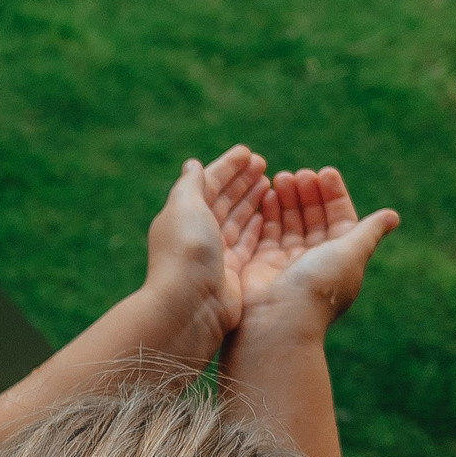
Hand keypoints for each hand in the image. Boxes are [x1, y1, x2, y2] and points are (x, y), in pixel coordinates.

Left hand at [144, 144, 270, 354]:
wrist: (191, 304)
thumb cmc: (188, 250)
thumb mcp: (186, 207)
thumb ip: (191, 184)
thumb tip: (193, 164)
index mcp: (183, 215)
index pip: (207, 184)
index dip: (227, 167)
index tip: (249, 153)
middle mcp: (197, 234)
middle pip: (223, 200)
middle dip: (242, 180)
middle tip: (264, 163)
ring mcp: (216, 253)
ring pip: (237, 219)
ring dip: (252, 199)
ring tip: (271, 181)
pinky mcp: (233, 270)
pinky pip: (249, 241)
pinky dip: (259, 224)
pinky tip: (272, 211)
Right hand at [234, 167, 399, 336]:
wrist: (279, 318)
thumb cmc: (320, 284)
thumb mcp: (352, 253)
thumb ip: (369, 231)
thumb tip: (393, 216)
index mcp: (341, 255)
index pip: (340, 217)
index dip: (334, 194)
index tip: (324, 173)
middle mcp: (315, 257)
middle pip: (313, 216)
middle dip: (308, 193)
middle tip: (300, 174)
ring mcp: (288, 260)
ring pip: (290, 222)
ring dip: (288, 198)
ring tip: (282, 177)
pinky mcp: (263, 263)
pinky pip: (267, 232)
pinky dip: (268, 213)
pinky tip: (267, 194)